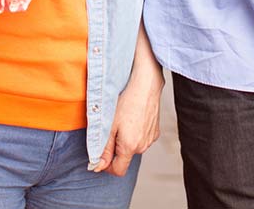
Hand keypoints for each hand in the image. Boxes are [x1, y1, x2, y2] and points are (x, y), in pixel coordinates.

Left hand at [94, 61, 163, 175]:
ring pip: (134, 147)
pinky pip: (142, 138)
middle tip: (112, 127)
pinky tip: (133, 117)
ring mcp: (151, 139)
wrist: (146, 83)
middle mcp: (143, 146)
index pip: (118, 170)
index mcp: (130, 147)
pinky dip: (136, 132)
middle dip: (116, 148)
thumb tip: (97, 166)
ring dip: (126, 139)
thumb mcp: (109, 124)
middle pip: (125, 157)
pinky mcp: (156, 131)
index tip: (101, 154)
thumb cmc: (126, 100)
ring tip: (124, 119)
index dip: (107, 166)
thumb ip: (103, 149)